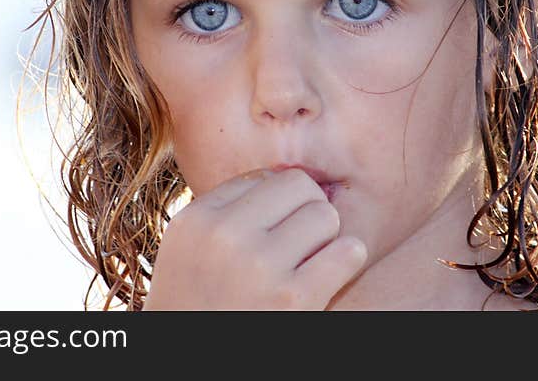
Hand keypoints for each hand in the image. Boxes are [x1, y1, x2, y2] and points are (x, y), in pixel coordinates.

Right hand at [142, 167, 366, 309]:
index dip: (278, 202)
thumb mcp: (189, 246)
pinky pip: (348, 251)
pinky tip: (329, 275)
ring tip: (309, 260)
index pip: (262, 177)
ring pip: (326, 215)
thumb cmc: (197, 302)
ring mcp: (260, 267)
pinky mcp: (294, 299)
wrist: (192, 365)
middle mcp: (225, 236)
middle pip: (299, 186)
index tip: (274, 228)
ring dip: (326, 237)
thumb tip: (284, 175)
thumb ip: (225, 209)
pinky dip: (347, 260)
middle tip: (300, 240)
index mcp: (198, 219)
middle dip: (307, 209)